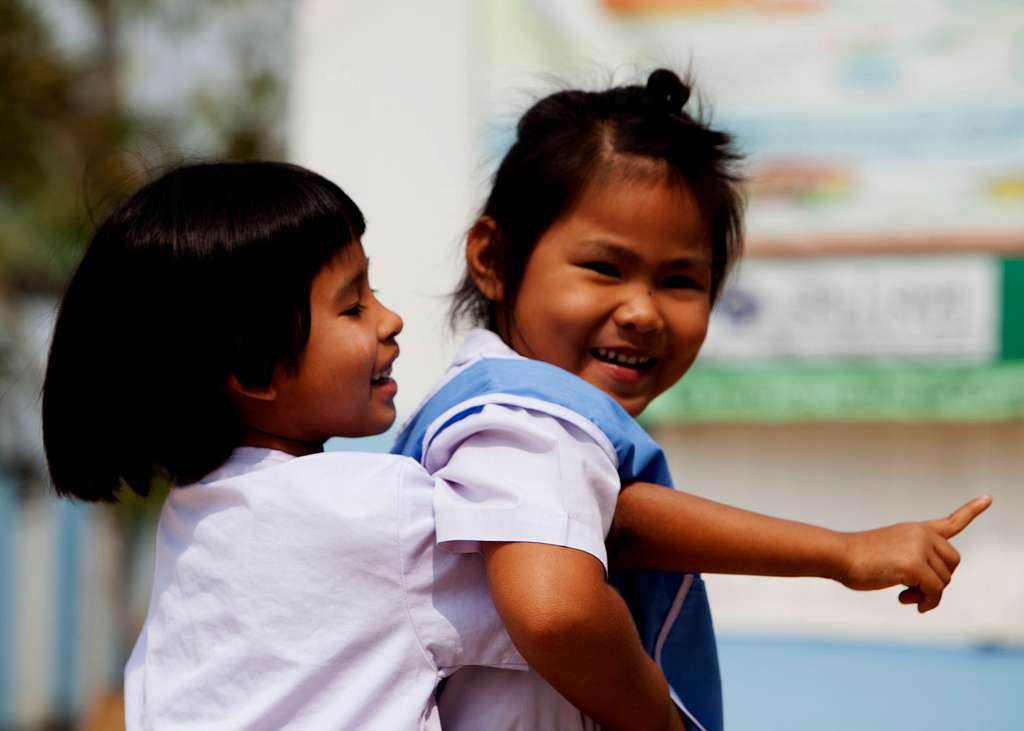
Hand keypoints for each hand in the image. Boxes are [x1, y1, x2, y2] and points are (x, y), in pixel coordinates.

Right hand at [837, 496, 990, 612]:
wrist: (838, 555)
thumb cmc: (857, 559)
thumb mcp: (891, 554)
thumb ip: (914, 563)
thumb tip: (930, 592)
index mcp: (915, 530)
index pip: (951, 521)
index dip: (971, 511)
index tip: (988, 499)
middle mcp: (922, 534)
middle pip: (953, 563)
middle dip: (939, 580)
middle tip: (915, 590)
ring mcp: (919, 548)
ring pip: (945, 580)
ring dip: (928, 594)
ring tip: (905, 595)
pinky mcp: (914, 565)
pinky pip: (935, 591)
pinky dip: (926, 602)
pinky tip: (905, 600)